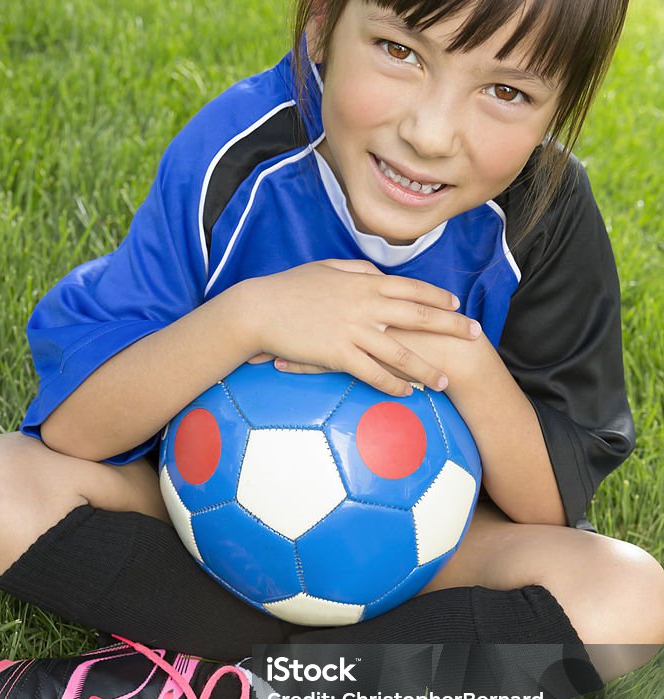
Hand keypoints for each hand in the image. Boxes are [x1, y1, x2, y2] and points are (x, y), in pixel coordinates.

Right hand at [242, 259, 481, 396]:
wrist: (260, 308)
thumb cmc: (290, 287)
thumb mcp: (327, 268)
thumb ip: (357, 270)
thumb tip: (377, 273)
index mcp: (365, 281)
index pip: (411, 289)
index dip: (437, 297)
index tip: (457, 305)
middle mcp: (366, 304)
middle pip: (419, 317)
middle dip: (451, 327)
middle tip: (476, 336)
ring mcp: (354, 330)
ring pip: (400, 352)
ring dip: (426, 369)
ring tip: (446, 382)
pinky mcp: (338, 354)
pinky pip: (372, 373)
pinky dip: (392, 384)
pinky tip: (407, 394)